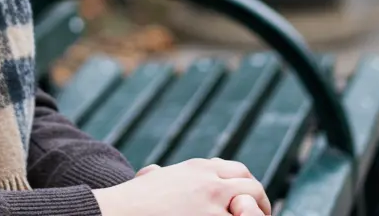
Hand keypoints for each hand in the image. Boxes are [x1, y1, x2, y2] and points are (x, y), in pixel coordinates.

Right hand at [95, 157, 270, 215]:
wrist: (118, 212)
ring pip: (253, 207)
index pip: (237, 170)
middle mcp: (209, 182)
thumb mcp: (151, 179)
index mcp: (196, 168)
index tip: (245, 202)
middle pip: (252, 186)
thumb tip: (153, 174)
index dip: (246, 187)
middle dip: (259, 203)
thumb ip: (162, 175)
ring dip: (256, 214)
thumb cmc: (131, 201)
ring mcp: (213, 205)